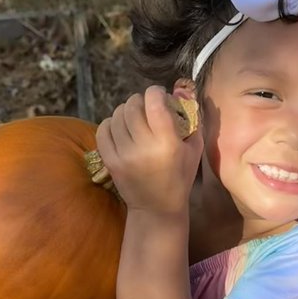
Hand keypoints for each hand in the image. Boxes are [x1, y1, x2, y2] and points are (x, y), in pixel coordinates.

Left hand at [95, 86, 202, 214]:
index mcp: (167, 143)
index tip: (158, 94)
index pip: (154, 103)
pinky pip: (103, 130)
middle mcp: (143, 147)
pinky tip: (120, 127)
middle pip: (132, 106)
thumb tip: (180, 91)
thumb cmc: (180, 177)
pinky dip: (110, 123)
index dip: (155, 92)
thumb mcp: (194, 149)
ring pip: (117, 116)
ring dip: (125, 111)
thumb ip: (191, 119)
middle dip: (139, 100)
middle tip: (145, 105)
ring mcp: (124, 155)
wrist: (157, 208)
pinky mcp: (110, 161)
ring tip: (133, 117)